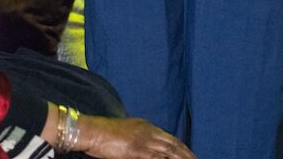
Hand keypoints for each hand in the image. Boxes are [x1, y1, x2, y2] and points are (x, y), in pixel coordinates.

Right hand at [77, 115, 196, 158]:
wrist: (91, 130)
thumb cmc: (104, 133)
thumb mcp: (126, 132)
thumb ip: (139, 138)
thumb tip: (147, 148)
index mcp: (146, 126)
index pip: (170, 138)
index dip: (182, 148)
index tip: (191, 155)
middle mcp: (148, 132)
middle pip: (173, 145)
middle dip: (186, 155)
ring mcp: (143, 141)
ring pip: (168, 153)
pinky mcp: (136, 150)